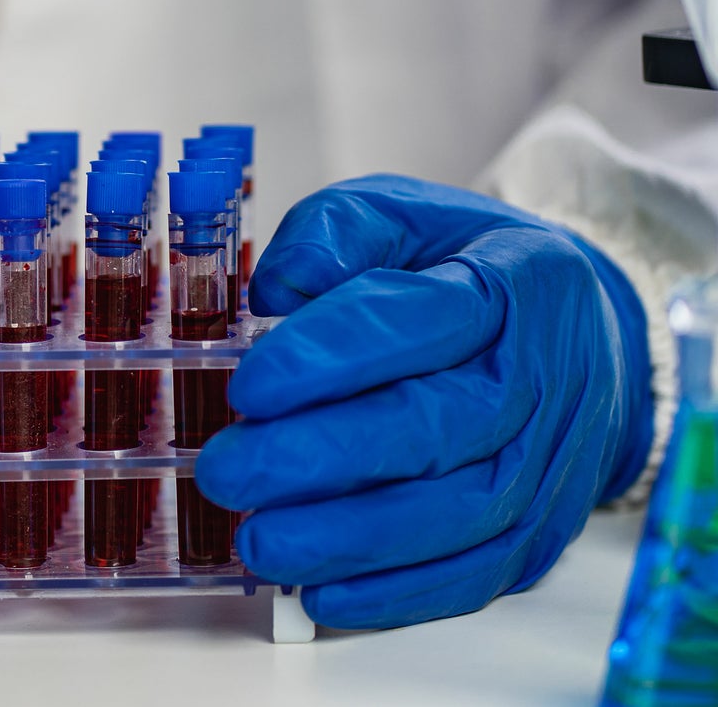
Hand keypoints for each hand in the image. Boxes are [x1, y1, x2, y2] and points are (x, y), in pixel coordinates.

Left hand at [195, 174, 652, 629]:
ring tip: (258, 542)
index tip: (247, 387)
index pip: (418, 320)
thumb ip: (333, 234)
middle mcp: (541, 380)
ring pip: (454, 518)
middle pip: (432, 430)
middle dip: (317, 459)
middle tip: (227, 471)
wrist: (581, 331)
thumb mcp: (401, 213)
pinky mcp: (539, 532)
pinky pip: (473, 575)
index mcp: (511, 282)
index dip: (328, 358)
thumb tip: (279, 289)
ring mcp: (547, 465)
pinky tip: (321, 593)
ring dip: (347, 539)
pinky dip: (395, 594)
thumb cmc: (467, 268)